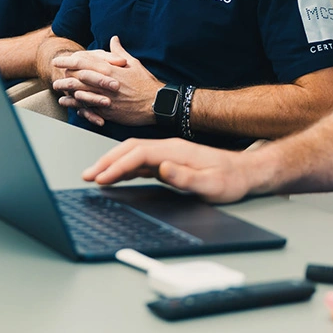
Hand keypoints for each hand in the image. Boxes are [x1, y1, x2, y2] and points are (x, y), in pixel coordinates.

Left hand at [53, 36, 160, 127]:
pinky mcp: (107, 111)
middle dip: (64, 76)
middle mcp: (104, 83)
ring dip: (66, 91)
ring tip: (58, 89)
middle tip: (55, 76)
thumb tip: (113, 39)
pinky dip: (76, 105)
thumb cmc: (146, 83)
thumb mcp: (134, 63)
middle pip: (77, 78)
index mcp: (110, 69)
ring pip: (79, 93)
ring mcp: (104, 98)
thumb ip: (119, 52)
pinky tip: (68, 103)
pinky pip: (87, 108)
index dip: (68, 60)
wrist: (156, 103)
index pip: (83, 62)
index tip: (58, 60)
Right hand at [82, 138, 256, 202]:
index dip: (117, 166)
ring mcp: (169, 154)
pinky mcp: (170, 162)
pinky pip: (141, 162)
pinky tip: (116, 176)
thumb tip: (162, 169)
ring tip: (94, 176)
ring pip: (133, 154)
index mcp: (176, 151)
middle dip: (107, 161)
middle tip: (86, 176)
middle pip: (130, 149)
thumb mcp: (211, 184)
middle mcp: (170, 148)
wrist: (246, 172)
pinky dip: (124, 168)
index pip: (138, 155)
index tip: (100, 179)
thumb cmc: (230, 180)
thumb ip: (186, 177)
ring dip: (113, 163)